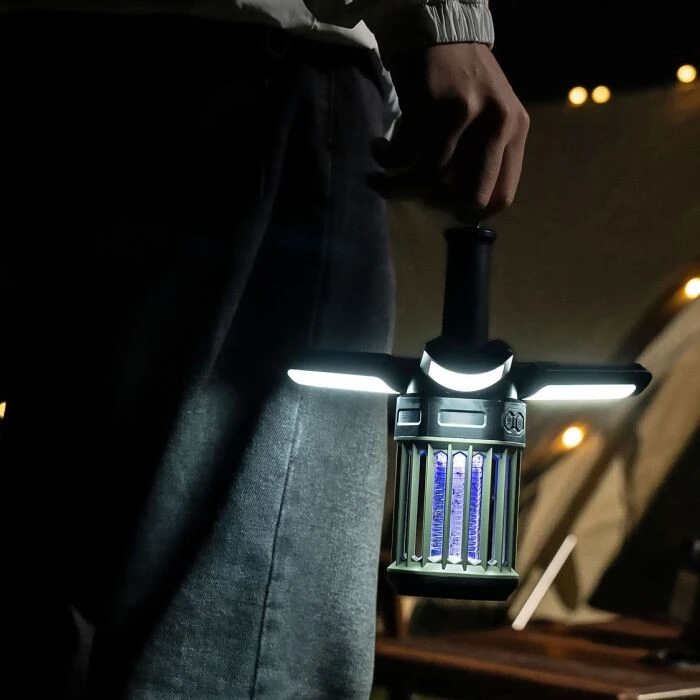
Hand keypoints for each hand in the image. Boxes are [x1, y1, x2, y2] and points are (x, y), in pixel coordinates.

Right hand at [371, 43, 528, 221]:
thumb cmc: (461, 82)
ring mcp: (464, 113)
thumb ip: (484, 157)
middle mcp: (497, 123)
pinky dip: (385, 159)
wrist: (438, 31)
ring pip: (429, 179)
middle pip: (464, 196)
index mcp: (515, 130)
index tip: (446, 211)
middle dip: (433, 204)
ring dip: (397, 187)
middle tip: (416, 194)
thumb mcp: (488, 117)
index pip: (501, 197)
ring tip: (382, 179)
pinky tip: (379, 150)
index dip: (470, 213)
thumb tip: (461, 210)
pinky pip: (403, 155)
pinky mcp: (430, 104)